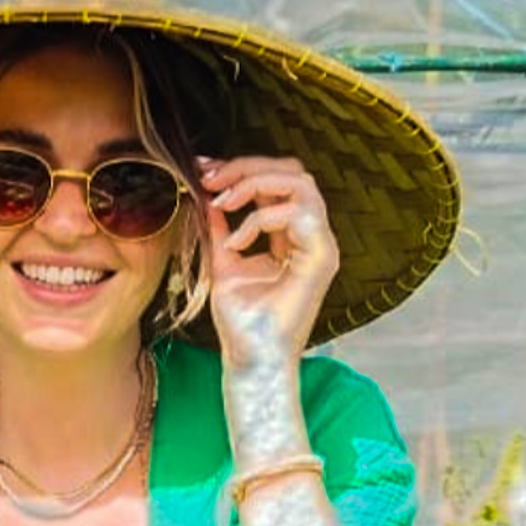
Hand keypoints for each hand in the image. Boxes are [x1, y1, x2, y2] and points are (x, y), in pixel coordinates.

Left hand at [198, 155, 339, 367]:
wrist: (250, 358)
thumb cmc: (241, 320)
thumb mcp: (224, 263)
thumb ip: (220, 229)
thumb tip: (207, 198)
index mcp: (291, 235)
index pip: (278, 181)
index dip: (242, 169)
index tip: (204, 171)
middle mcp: (311, 235)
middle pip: (293, 172)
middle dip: (247, 167)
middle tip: (211, 178)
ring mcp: (320, 246)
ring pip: (301, 184)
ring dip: (254, 184)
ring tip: (223, 204)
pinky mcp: (321, 259)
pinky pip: (300, 214)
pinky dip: (261, 220)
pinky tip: (235, 243)